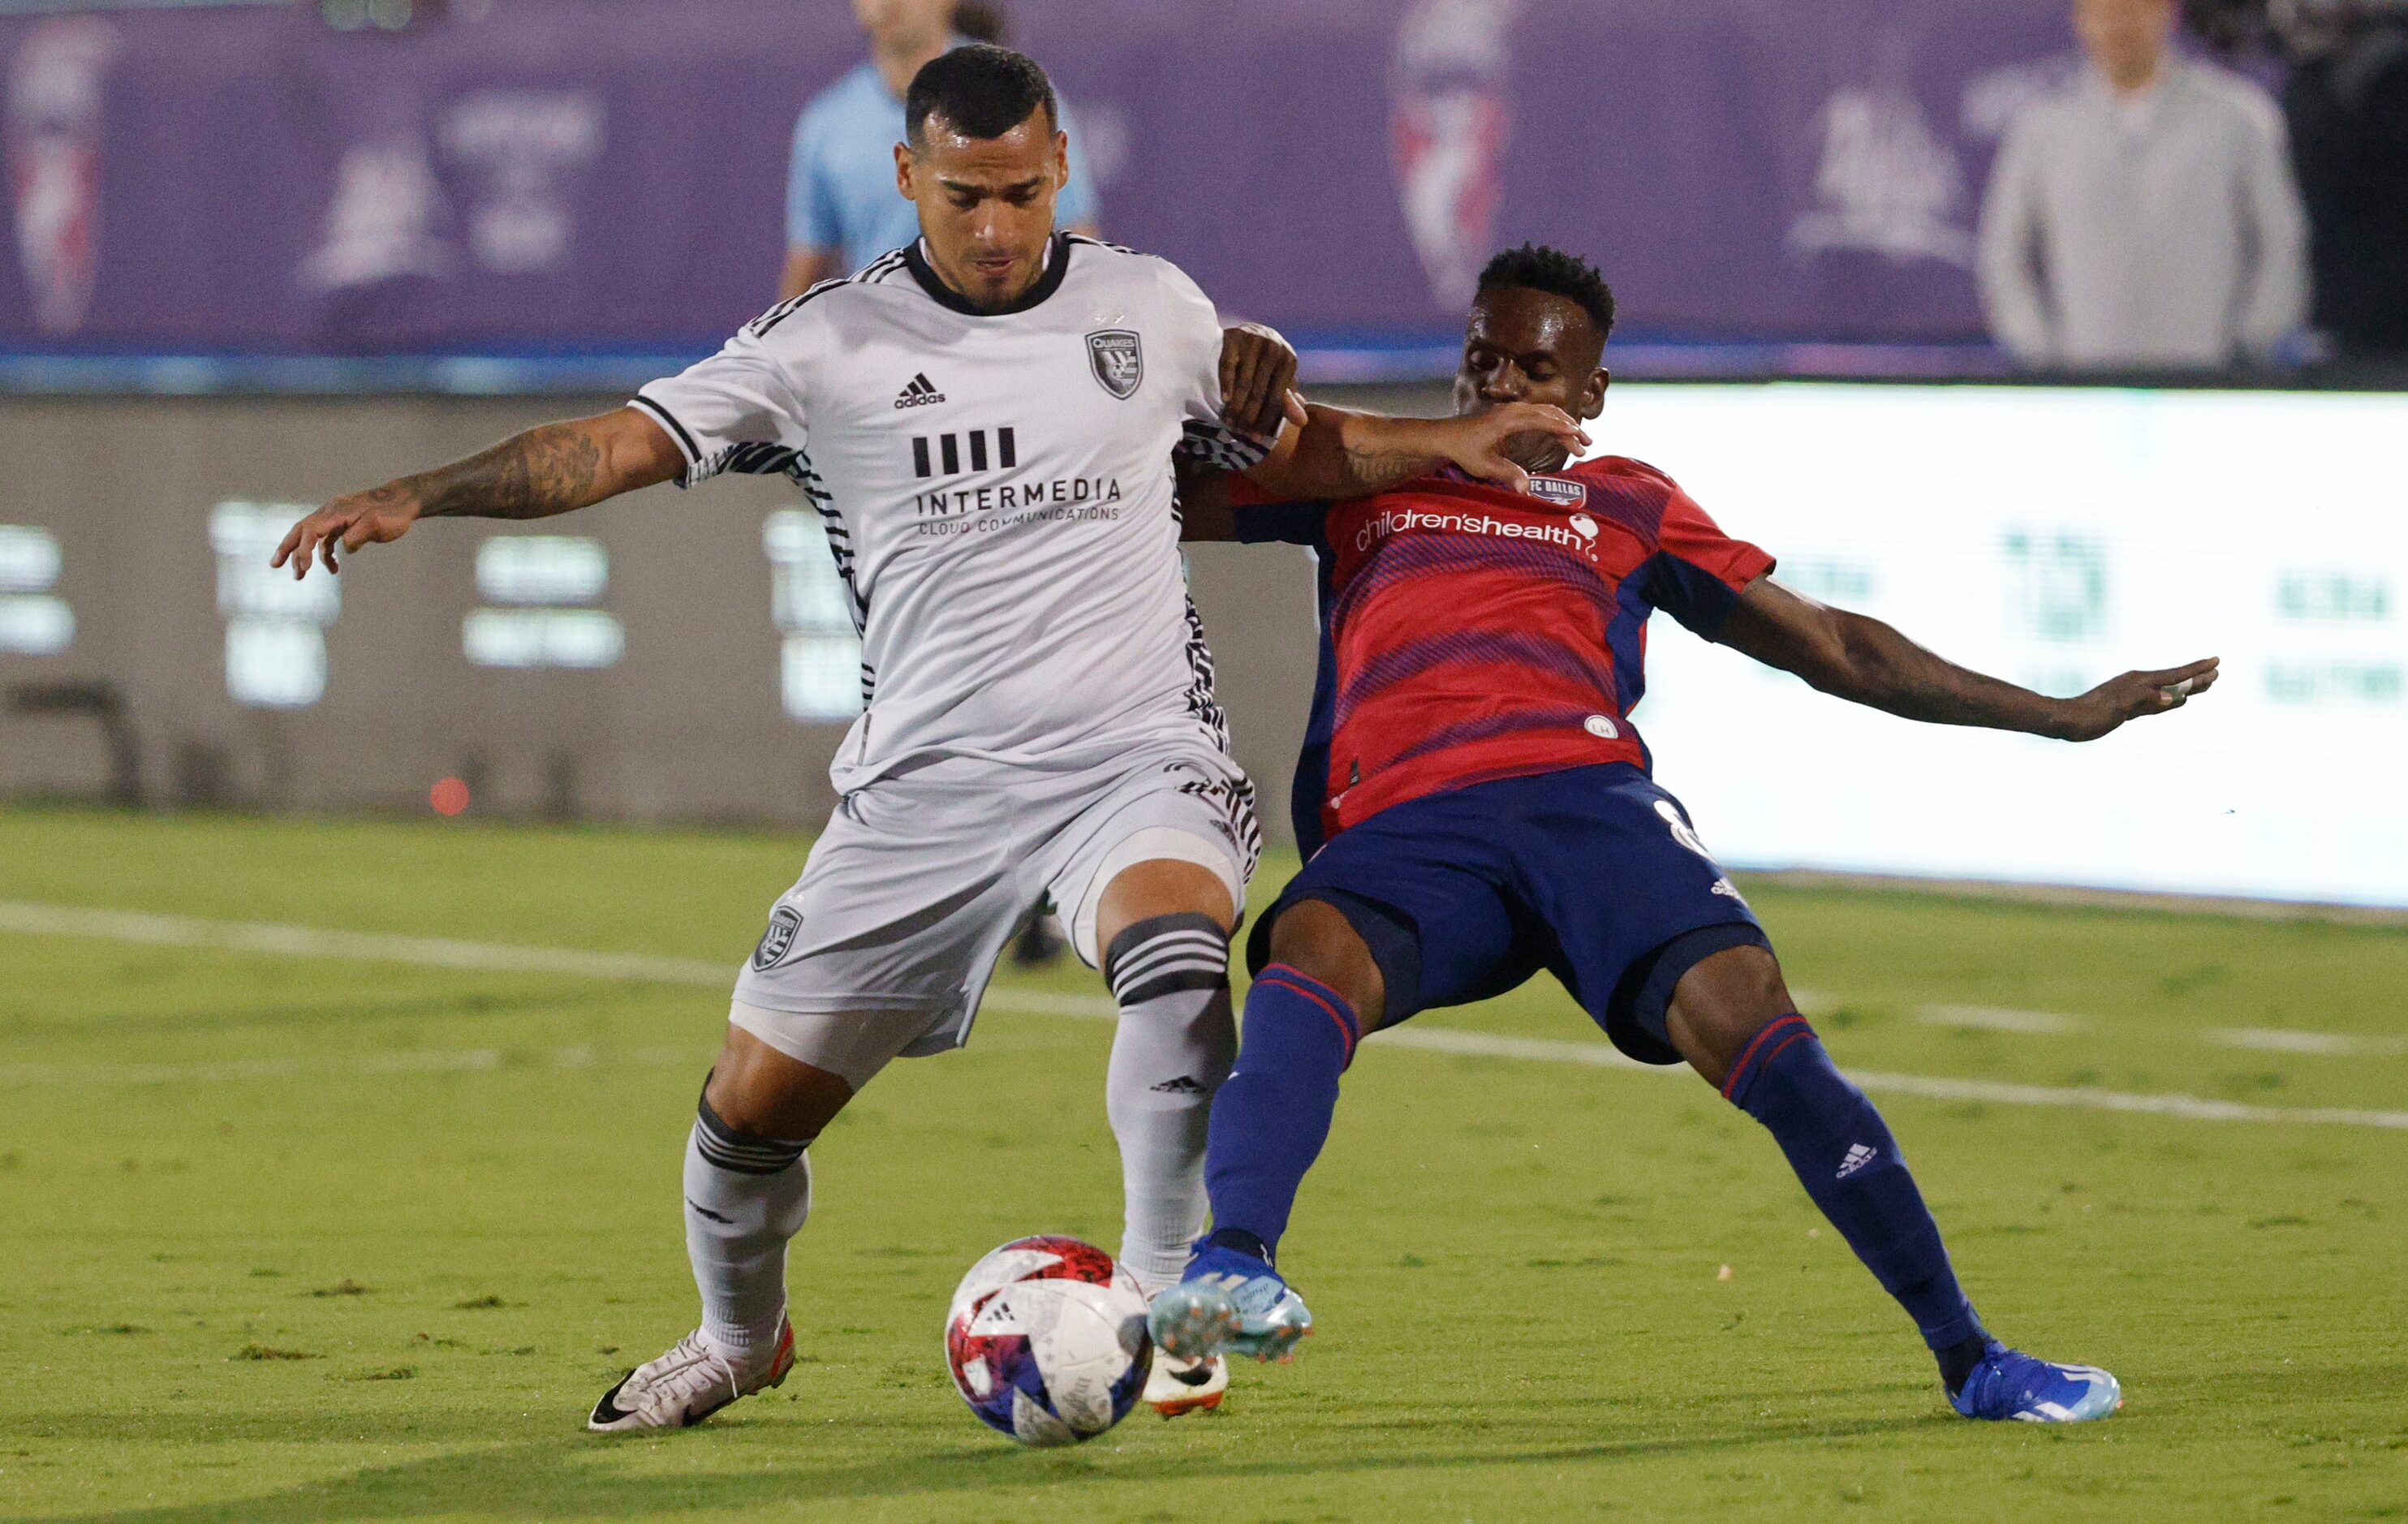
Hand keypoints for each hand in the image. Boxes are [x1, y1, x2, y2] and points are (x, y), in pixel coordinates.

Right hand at [270, 486, 421, 579]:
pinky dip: (325, 553)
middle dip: (287, 548)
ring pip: (312, 536)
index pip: (311, 531)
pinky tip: (332, 567)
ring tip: (299, 575)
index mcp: (336, 511)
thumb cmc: (393, 513)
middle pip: (301, 530)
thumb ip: (356, 537)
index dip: (304, 550)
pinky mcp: (344, 523)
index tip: (304, 569)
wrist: (404, 501)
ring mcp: (336, 517)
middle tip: (274, 565)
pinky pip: (327, 539)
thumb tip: (343, 549)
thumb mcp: (376, 525)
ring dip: (304, 554)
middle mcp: (331, 512)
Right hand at [1219, 322, 1303, 438]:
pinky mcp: (1234, 337)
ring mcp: (1254, 341)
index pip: (1277, 399)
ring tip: (1230, 421)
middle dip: (1249, 416)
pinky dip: (1226, 384)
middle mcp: (1274, 348)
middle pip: (1260, 393)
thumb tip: (1302, 422)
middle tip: (1240, 431)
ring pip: (1244, 382)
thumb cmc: (1268, 363)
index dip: (1267, 420)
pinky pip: (1228, 366)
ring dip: (1236, 406)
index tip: (1256, 438)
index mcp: (1289, 360)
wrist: (1251, 332)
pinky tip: (1224, 400)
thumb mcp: (1280, 380)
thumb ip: (1288, 401)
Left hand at [1437, 403, 1590, 490]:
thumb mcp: (1485, 466)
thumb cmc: (1465, 450)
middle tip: (1586, 444)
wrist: (1447, 436)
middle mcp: (1513, 410)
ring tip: (1581, 441)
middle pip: (1550, 414)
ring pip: (1547, 412)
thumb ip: (1508, 474)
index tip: (1578, 436)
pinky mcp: (1513, 413)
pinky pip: (1540, 413)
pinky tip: (1564, 434)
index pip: (1542, 420)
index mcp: (1508, 420)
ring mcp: (1514, 409)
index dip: (1562, 428)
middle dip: (1570, 428)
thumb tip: (1527, 489)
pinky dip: (1555, 422)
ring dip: (1565, 424)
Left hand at [2052, 657, 2219, 740]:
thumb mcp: (2117, 707)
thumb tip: (2173, 697)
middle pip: (2175, 680)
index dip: (2197, 670)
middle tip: (2218, 672)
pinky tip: (2176, 701)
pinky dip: (2171, 700)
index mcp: (2139, 682)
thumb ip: (2144, 699)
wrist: (2065, 722)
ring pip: (2168, 691)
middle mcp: (2138, 685)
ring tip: (2204, 685)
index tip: (2216, 661)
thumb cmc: (2089, 716)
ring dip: (2187, 688)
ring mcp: (2133, 696)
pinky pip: (2157, 702)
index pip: (2175, 674)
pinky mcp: (2128, 708)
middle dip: (2197, 677)